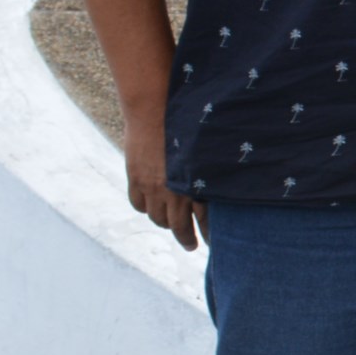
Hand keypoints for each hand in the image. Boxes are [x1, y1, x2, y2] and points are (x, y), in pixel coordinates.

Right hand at [120, 112, 204, 250]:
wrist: (154, 109)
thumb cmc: (185, 124)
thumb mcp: (205, 150)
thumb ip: (209, 172)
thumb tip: (220, 188)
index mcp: (194, 182)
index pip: (203, 218)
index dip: (208, 233)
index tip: (213, 243)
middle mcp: (172, 188)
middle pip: (178, 225)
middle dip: (186, 237)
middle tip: (191, 245)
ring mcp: (151, 185)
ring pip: (157, 218)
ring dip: (166, 223)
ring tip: (173, 226)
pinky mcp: (135, 178)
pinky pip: (139, 205)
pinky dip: (146, 209)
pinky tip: (153, 208)